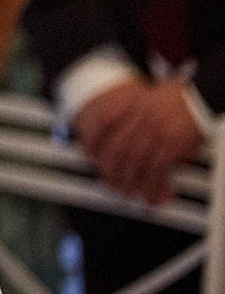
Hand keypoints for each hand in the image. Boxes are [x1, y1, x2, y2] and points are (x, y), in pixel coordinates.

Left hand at [82, 79, 204, 203]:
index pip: (104, 122)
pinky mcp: (172, 144)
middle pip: (118, 147)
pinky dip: (153, 186)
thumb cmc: (184, 98)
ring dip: (130, 182)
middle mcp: (142, 118)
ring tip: (128, 194)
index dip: (94, 140)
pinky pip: (157, 170)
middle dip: (111, 170)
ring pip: (134, 161)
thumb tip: (126, 133)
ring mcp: (156, 131)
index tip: (89, 154)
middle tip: (111, 183)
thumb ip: (137, 113)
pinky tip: (152, 196)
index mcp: (135, 104)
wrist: (204, 97)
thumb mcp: (153, 98)